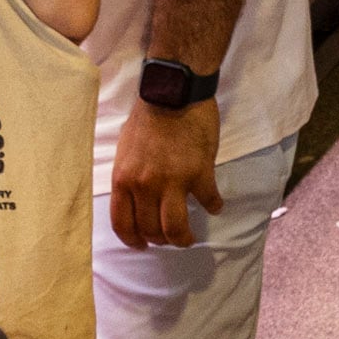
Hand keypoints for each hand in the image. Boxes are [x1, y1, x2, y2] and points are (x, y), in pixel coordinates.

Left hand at [111, 96, 225, 249]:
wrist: (173, 93)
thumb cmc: (147, 118)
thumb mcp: (125, 151)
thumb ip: (129, 178)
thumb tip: (135, 199)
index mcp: (124, 180)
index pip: (123, 224)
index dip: (133, 240)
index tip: (142, 244)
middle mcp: (145, 186)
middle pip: (151, 230)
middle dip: (161, 240)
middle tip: (170, 238)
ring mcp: (173, 181)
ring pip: (176, 227)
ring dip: (184, 237)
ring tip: (190, 237)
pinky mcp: (200, 173)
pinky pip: (207, 200)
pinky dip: (213, 206)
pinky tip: (216, 206)